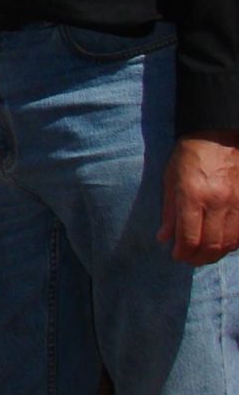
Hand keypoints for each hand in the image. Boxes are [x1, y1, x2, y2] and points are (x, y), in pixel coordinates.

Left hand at [160, 133, 238, 264]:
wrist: (221, 136)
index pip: (189, 237)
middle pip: (211, 244)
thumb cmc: (191, 155)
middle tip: (189, 259)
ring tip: (203, 254)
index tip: (176, 255)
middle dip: (198, 258)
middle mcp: (217, 201)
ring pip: (229, 242)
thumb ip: (168, 210)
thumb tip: (164, 238)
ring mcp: (236, 202)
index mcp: (192, 194)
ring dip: (215, 254)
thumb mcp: (170, 177)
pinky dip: (231, 244)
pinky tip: (221, 243)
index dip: (182, 253)